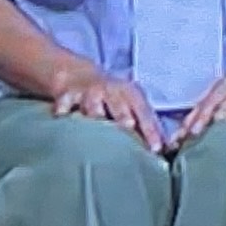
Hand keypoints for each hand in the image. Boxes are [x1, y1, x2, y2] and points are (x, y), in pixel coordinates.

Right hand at [50, 70, 165, 151]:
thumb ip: (145, 125)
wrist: (80, 75)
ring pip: (92, 103)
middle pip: (119, 105)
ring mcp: (89, 92)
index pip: (144, 113)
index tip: (156, 148)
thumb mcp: (131, 104)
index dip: (151, 130)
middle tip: (128, 127)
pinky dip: (63, 109)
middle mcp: (111, 91)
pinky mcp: (67, 94)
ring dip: (94, 113)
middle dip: (123, 116)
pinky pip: (64, 103)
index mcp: (131, 95)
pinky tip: (61, 116)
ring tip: (95, 125)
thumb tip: (164, 150)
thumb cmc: (112, 98)